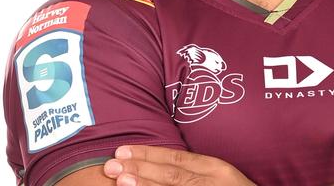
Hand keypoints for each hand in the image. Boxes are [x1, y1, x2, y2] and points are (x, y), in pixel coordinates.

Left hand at [104, 145, 255, 185]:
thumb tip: (158, 165)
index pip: (177, 158)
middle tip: (112, 165)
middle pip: (172, 175)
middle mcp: (214, 182)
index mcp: (217, 168)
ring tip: (121, 182)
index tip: (123, 150)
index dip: (149, 154)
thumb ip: (196, 170)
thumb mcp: (222, 177)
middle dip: (140, 169)